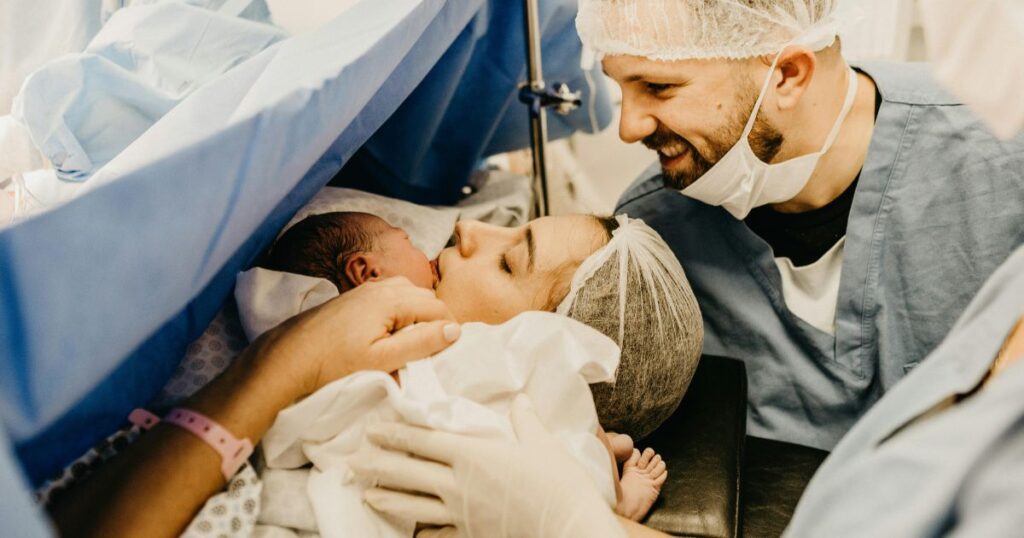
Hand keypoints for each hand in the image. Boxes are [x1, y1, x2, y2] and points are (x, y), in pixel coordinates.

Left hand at [256, 277, 459, 397]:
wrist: (289, 357)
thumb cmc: (334, 362)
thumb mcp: (382, 360)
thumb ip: (421, 343)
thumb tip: (454, 329)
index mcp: (391, 299)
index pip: (438, 306)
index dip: (451, 328)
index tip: (451, 351)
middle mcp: (381, 287)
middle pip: (425, 296)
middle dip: (436, 319)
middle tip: (435, 349)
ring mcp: (366, 290)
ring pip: (408, 293)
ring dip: (419, 313)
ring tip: (416, 342)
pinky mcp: (354, 298)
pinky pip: (391, 296)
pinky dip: (402, 310)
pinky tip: (393, 331)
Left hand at [350, 394, 625, 537]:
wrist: (567, 527)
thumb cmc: (557, 482)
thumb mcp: (541, 442)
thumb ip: (525, 419)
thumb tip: (521, 398)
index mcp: (471, 455)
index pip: (423, 441)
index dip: (395, 434)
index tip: (372, 430)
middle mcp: (458, 485)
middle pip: (408, 472)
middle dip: (377, 465)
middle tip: (351, 462)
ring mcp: (462, 514)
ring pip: (414, 506)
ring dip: (387, 499)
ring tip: (366, 495)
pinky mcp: (472, 535)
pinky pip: (438, 533)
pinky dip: (422, 531)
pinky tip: (412, 532)